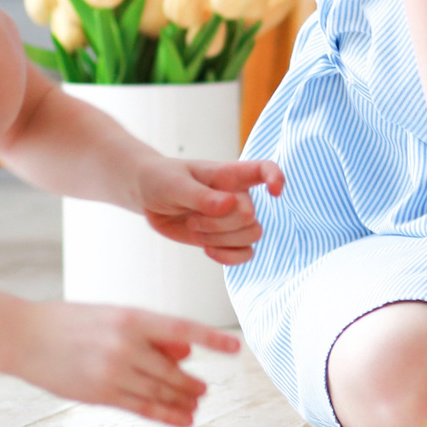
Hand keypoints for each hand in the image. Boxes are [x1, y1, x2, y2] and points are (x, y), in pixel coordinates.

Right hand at [12, 300, 240, 426]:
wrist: (24, 337)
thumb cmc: (72, 322)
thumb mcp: (113, 316)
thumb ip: (150, 333)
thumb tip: (185, 352)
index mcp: (131, 317)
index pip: (182, 328)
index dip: (212, 339)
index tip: (235, 348)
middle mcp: (125, 344)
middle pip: (173, 370)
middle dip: (191, 383)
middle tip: (204, 390)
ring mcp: (113, 372)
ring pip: (160, 391)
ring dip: (182, 400)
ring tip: (196, 404)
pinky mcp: (101, 394)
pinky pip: (142, 408)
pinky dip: (166, 415)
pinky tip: (184, 419)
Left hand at [138, 157, 285, 264]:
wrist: (150, 197)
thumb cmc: (164, 180)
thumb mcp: (176, 185)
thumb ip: (202, 196)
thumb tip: (231, 205)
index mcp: (231, 174)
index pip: (265, 169)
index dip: (276, 178)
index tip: (274, 191)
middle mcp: (239, 196)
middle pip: (251, 216)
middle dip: (219, 224)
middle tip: (192, 217)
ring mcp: (233, 219)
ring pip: (251, 236)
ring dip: (220, 239)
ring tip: (194, 228)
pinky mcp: (225, 239)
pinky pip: (245, 255)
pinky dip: (228, 257)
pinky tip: (207, 250)